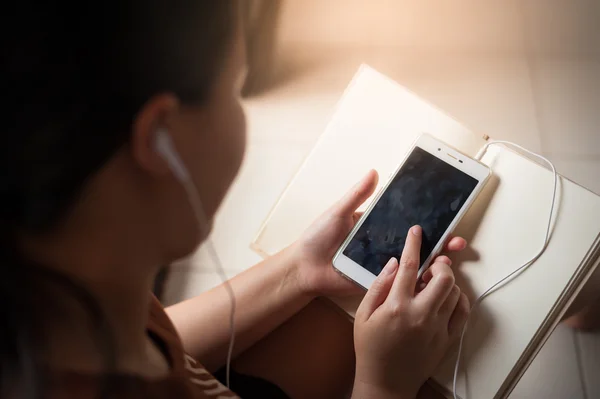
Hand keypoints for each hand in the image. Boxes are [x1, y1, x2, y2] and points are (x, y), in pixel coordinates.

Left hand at [291, 170, 467, 297]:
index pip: (407, 220)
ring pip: (412, 263)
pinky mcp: (377, 281)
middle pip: (416, 243)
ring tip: (449, 256)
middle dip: (439, 241)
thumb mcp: (338, 212)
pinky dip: (416, 280)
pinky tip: (431, 276)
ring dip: (433, 260)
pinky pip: (399, 281)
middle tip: (456, 238)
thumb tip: (374, 172)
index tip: (446, 212)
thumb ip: (357, 195)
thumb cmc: (318, 238)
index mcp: (378, 226)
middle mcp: (384, 245)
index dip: (427, 217)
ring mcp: (382, 264)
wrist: (304, 267)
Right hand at [352, 225, 469, 398]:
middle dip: (439, 264)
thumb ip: (379, 286)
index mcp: (396, 306)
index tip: (417, 232)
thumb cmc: (370, 348)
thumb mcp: (364, 314)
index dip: (414, 244)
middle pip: (442, 277)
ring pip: (454, 292)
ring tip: (434, 283)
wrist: (385, 381)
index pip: (410, 267)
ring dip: (447, 281)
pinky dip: (460, 299)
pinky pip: (463, 312)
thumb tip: (395, 264)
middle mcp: (420, 314)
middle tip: (430, 265)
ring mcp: (437, 327)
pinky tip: (448, 297)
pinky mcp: (447, 339)